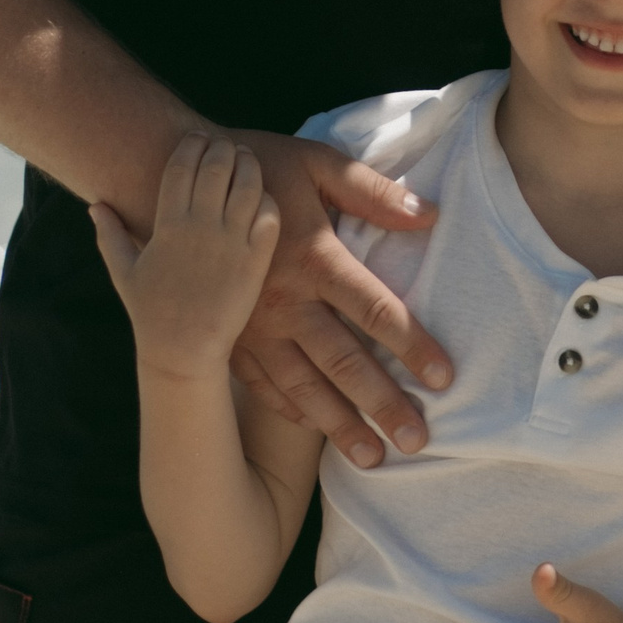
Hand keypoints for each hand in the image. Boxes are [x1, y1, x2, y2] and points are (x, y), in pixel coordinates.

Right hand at [91, 136, 278, 379]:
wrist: (185, 350)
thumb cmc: (151, 312)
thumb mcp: (124, 271)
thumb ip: (110, 235)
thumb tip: (95, 205)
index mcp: (167, 225)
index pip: (181, 166)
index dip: (191, 145)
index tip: (197, 138)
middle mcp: (200, 228)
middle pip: (217, 166)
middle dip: (222, 148)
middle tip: (226, 145)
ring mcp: (231, 243)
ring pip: (248, 185)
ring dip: (249, 166)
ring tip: (247, 161)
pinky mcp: (256, 260)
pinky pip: (269, 215)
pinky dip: (267, 199)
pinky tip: (262, 197)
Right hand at [219, 129, 446, 466]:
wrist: (178, 180)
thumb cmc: (261, 168)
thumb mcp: (319, 163)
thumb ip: (372, 191)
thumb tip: (429, 214)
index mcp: (313, 257)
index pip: (374, 309)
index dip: (411, 344)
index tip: (444, 378)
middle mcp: (283, 300)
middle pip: (342, 361)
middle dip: (381, 403)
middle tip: (417, 441)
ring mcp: (251, 325)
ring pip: (302, 385)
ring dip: (338, 425)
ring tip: (373, 459)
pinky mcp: (229, 336)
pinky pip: (262, 384)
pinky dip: (290, 411)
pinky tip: (316, 432)